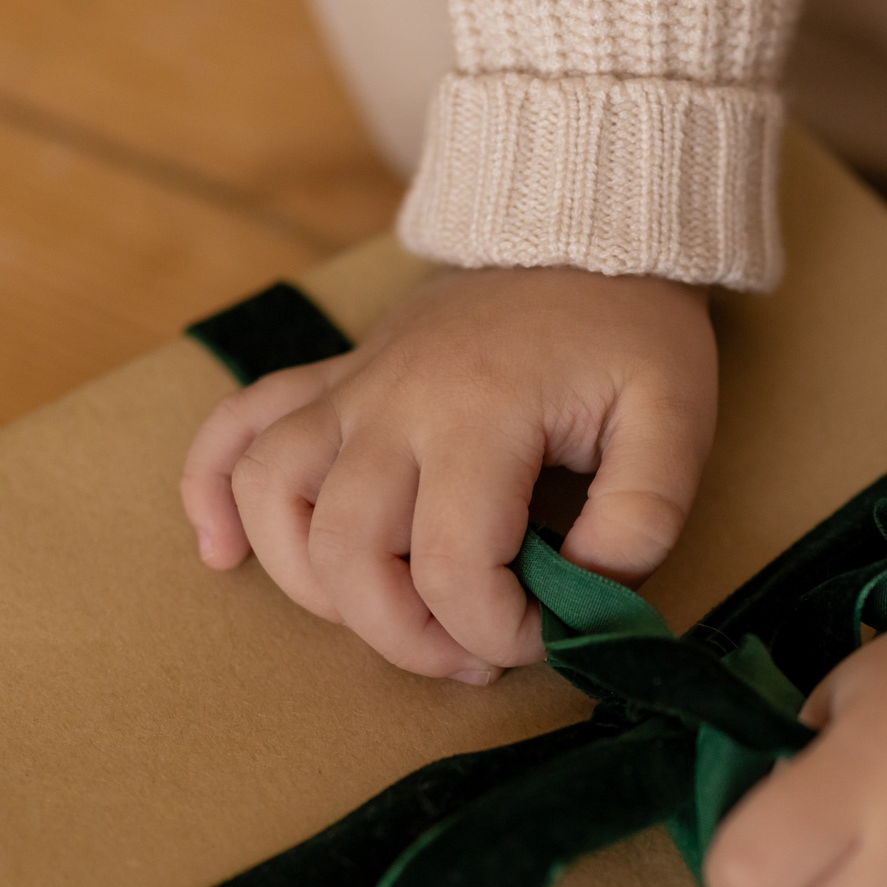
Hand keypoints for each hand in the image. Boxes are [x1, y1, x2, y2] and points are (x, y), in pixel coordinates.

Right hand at [181, 266, 715, 681]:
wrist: (584, 230)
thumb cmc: (629, 331)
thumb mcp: (676, 416)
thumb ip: (645, 513)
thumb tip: (589, 591)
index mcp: (481, 413)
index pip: (454, 565)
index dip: (495, 631)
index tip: (546, 637)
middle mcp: (393, 402)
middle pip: (345, 550)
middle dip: (403, 636)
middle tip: (472, 656)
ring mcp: (350, 390)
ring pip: (270, 498)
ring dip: (312, 586)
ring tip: (385, 619)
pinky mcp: (329, 383)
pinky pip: (232, 430)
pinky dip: (209, 495)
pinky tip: (222, 554)